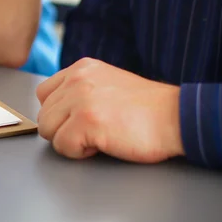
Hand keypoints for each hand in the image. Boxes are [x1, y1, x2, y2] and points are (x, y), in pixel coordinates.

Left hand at [36, 58, 183, 163]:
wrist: (177, 117)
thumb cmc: (147, 108)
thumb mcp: (108, 83)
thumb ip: (81, 89)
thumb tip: (58, 110)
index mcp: (81, 68)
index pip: (44, 93)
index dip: (59, 113)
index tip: (78, 121)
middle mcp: (77, 79)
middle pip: (44, 114)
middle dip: (63, 129)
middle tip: (92, 132)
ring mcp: (80, 99)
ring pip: (48, 130)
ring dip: (69, 140)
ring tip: (96, 137)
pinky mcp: (85, 121)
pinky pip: (62, 145)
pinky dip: (79, 153)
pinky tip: (101, 144)